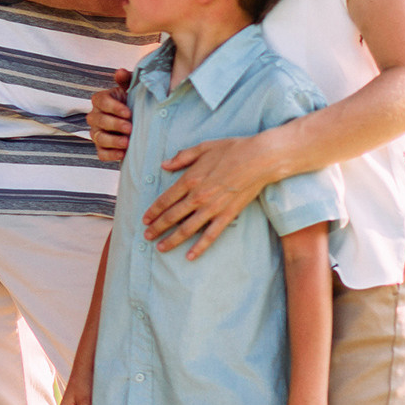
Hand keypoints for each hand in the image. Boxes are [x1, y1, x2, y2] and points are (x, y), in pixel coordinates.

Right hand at [88, 70, 133, 161]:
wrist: (139, 122)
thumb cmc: (133, 103)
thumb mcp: (132, 89)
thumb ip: (126, 80)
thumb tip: (119, 72)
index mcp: (100, 100)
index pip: (101, 102)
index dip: (114, 107)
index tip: (128, 112)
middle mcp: (95, 116)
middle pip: (99, 120)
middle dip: (115, 124)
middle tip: (130, 127)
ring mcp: (96, 133)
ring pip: (99, 138)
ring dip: (113, 140)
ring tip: (127, 142)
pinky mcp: (101, 148)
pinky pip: (101, 153)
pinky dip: (111, 154)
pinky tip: (122, 154)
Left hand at [142, 131, 280, 257]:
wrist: (259, 159)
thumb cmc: (232, 149)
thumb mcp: (203, 147)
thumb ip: (182, 157)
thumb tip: (164, 165)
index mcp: (190, 179)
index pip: (165, 199)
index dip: (153, 211)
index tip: (145, 219)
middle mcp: (198, 196)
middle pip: (172, 216)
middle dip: (157, 228)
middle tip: (146, 236)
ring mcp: (213, 208)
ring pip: (187, 228)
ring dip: (172, 240)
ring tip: (161, 248)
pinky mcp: (227, 215)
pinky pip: (211, 235)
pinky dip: (200, 247)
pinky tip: (190, 256)